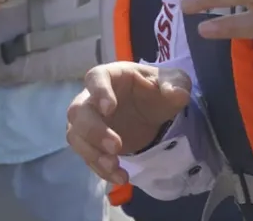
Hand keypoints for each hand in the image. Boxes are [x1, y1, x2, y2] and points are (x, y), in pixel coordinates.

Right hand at [66, 62, 191, 183]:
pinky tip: (120, 177)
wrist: (150, 111)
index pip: (96, 77)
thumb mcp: (173, 82)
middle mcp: (92, 97)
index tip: (109, 108)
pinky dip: (101, 169)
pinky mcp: (91, 143)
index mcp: (111, 76)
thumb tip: (176, 93)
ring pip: (76, 136)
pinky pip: (87, 156)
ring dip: (93, 154)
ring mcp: (89, 121)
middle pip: (78, 111)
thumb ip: (176, 84)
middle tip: (116, 146)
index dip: (99, 92)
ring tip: (116, 167)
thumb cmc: (156, 90)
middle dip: (94, 131)